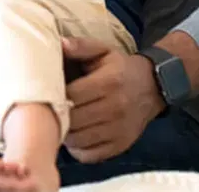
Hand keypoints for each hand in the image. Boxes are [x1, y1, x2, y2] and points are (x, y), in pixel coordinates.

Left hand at [61, 37, 166, 162]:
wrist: (152, 88)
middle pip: (74, 120)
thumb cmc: (119, 68)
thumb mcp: (102, 50)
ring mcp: (120, 130)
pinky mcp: (121, 145)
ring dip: (65, 133)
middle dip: (57, 116)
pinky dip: (78, 149)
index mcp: (109, 82)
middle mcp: (116, 108)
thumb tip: (59, 44)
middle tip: (49, 110)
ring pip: (79, 140)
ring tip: (61, 122)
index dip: (54, 96)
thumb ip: (80, 46)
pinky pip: (90, 155)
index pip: (72, 96)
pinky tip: (75, 135)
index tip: (46, 93)